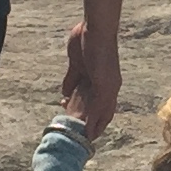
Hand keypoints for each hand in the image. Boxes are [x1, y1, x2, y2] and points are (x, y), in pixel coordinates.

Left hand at [62, 21, 120, 140]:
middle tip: (73, 130)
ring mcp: (88, 75)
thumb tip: (91, 128)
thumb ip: (98, 106)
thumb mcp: (103, 85)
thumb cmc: (102, 56)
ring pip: (80, 96)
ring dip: (73, 105)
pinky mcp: (76, 66)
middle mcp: (100, 84)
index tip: (88, 140)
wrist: (94, 29)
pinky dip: (66, 90)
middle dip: (84, 118)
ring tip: (64, 115)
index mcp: (109, 90)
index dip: (97, 127)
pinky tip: (62, 97)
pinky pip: (70, 82)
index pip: (104, 114)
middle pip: (91, 106)